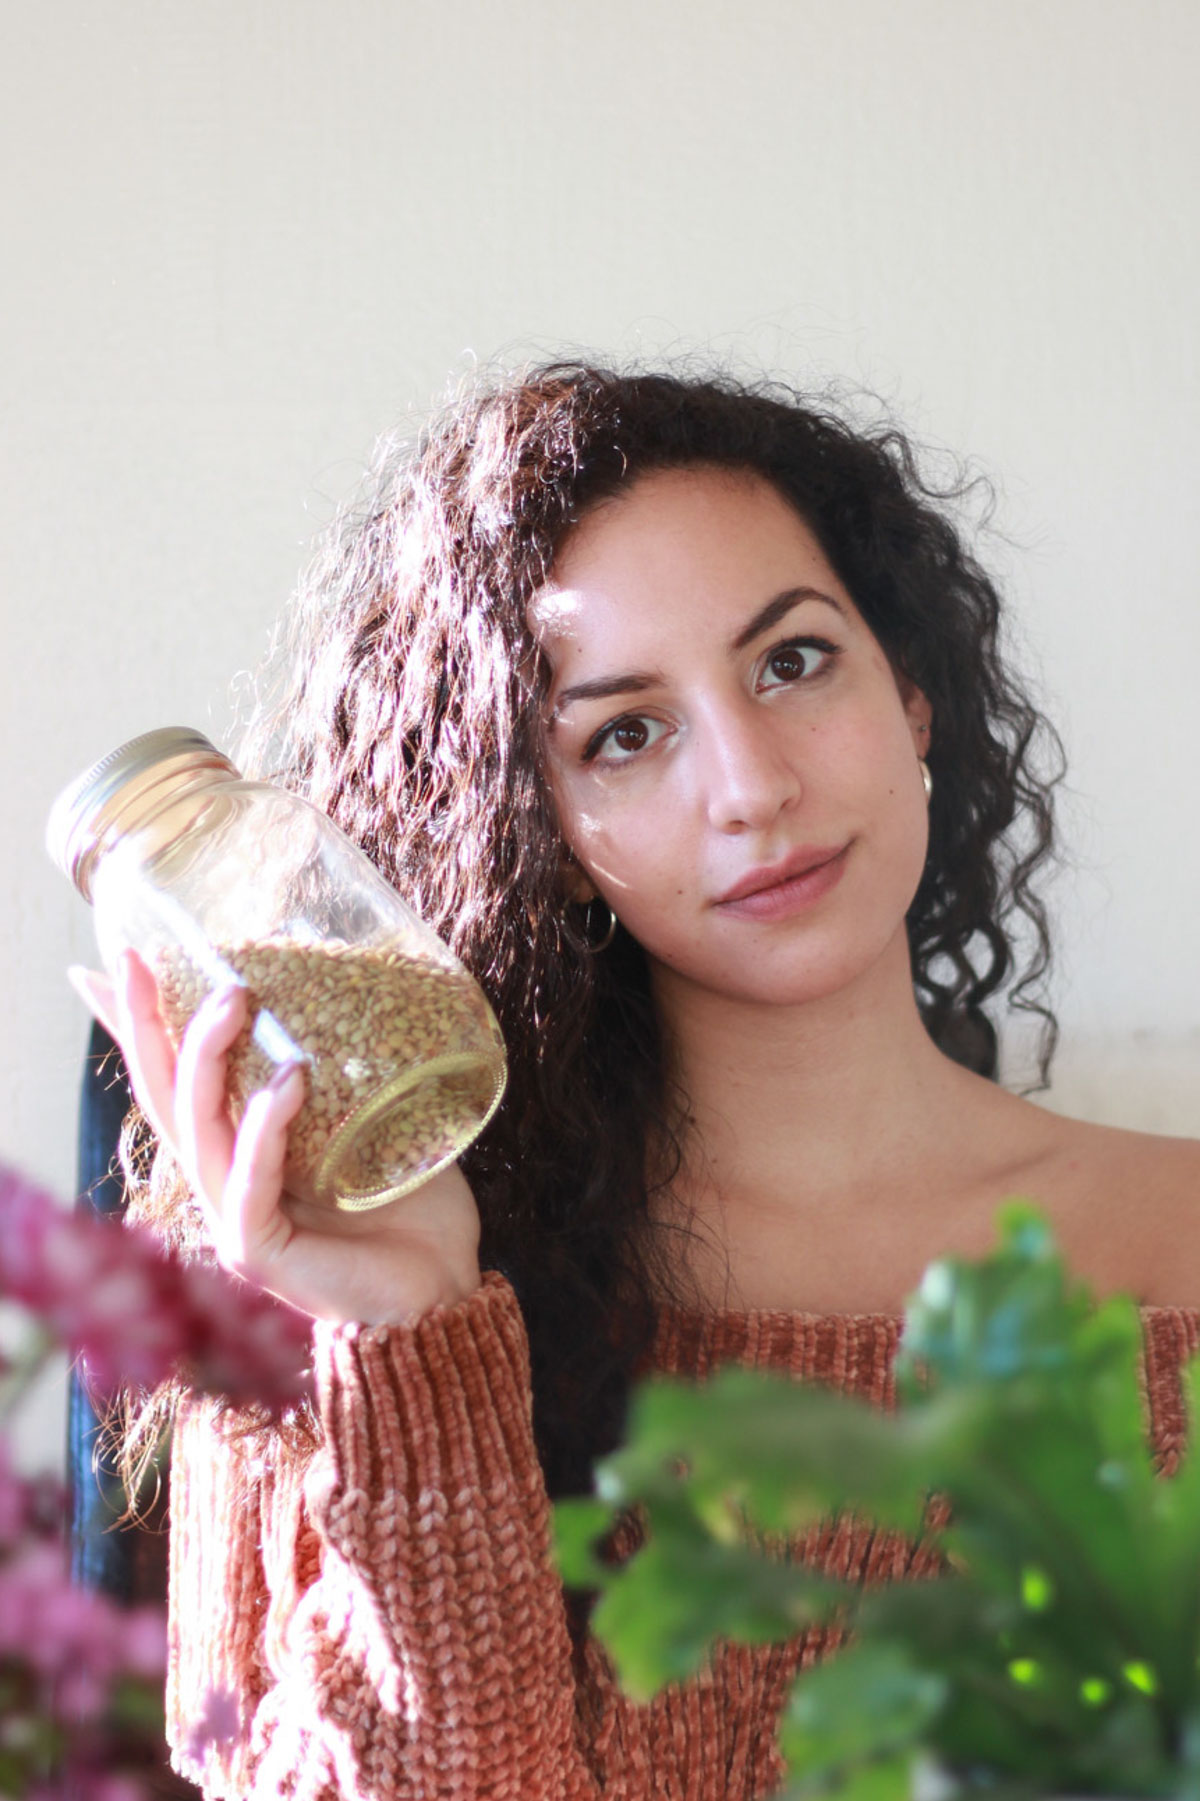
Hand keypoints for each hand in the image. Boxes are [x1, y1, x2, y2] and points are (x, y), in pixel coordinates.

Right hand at [68, 952, 482, 1326]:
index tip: (118, 960)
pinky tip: (288, 1082)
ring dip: (208, 1058)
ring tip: (234, 996)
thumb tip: (359, 984)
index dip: (140, 1024)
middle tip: (141, 958)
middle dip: (146, 1023)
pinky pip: (250, 1180)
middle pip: (164, 1094)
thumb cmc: (412, 1207)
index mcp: (240, 1148)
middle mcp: (224, 1180)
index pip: (176, 1077)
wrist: (443, 1289)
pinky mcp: (258, 1250)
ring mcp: (235, 1217)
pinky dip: (264, 1129)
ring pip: (196, 1129)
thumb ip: (352, 1066)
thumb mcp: (377, 1116)